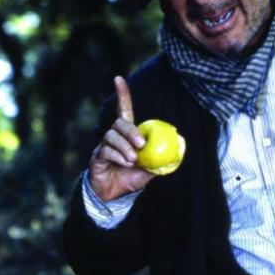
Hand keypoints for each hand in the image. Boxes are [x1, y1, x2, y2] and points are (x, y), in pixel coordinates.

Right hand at [88, 76, 155, 201]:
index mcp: (126, 135)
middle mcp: (113, 137)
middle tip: (142, 144)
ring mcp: (103, 146)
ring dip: (125, 146)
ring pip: (111, 136)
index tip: (118, 78)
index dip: (122, 94)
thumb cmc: (131, 179)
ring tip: (133, 159)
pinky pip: (106, 151)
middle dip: (131, 131)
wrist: (114, 196)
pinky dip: (118, 156)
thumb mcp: (150, 169)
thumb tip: (178, 150)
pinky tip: (125, 164)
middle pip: (119, 123)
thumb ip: (160, 159)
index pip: (124, 110)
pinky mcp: (96, 157)